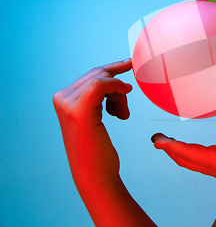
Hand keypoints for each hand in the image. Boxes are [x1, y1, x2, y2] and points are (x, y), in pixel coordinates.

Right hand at [53, 59, 133, 182]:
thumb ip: (99, 98)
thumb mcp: (97, 117)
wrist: (95, 175)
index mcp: (63, 98)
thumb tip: (118, 80)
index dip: (113, 70)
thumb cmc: (98, 150)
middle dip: (118, 87)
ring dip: (119, 95)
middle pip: (99, 75)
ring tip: (121, 115)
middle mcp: (61, 98)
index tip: (130, 63)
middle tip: (123, 109)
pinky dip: (117, 89)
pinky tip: (121, 110)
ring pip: (103, 79)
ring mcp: (67, 103)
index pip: (92, 75)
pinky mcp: (78, 110)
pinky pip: (102, 85)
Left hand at [151, 116, 215, 212]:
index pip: (188, 152)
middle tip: (157, 139)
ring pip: (193, 161)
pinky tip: (197, 149)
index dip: (170, 146)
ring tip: (170, 142)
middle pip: (186, 159)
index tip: (155, 140)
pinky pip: (204, 161)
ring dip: (180, 152)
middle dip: (170, 150)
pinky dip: (193, 153)